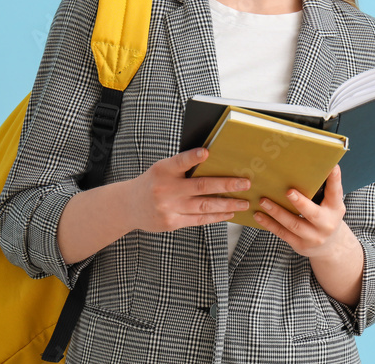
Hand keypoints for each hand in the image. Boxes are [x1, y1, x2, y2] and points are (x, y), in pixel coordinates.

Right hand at [127, 147, 250, 232]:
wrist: (129, 206)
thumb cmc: (153, 182)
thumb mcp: (162, 169)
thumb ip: (182, 166)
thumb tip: (213, 160)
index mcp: (163, 170)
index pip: (180, 161)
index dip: (193, 157)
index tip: (207, 152)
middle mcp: (166, 189)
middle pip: (201, 186)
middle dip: (226, 184)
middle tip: (245, 183)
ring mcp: (169, 207)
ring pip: (204, 205)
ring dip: (227, 204)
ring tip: (243, 202)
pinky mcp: (172, 222)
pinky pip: (199, 219)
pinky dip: (216, 216)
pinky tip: (229, 213)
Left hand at [253, 164, 358, 260]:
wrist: (330, 246)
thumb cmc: (326, 216)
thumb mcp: (331, 204)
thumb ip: (324, 189)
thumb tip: (312, 165)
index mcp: (335, 208)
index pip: (335, 192)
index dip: (334, 180)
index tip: (332, 167)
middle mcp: (326, 224)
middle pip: (312, 214)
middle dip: (300, 203)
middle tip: (288, 191)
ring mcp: (312, 237)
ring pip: (293, 224)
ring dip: (277, 212)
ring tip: (264, 200)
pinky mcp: (299, 244)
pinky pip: (282, 233)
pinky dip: (269, 224)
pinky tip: (258, 215)